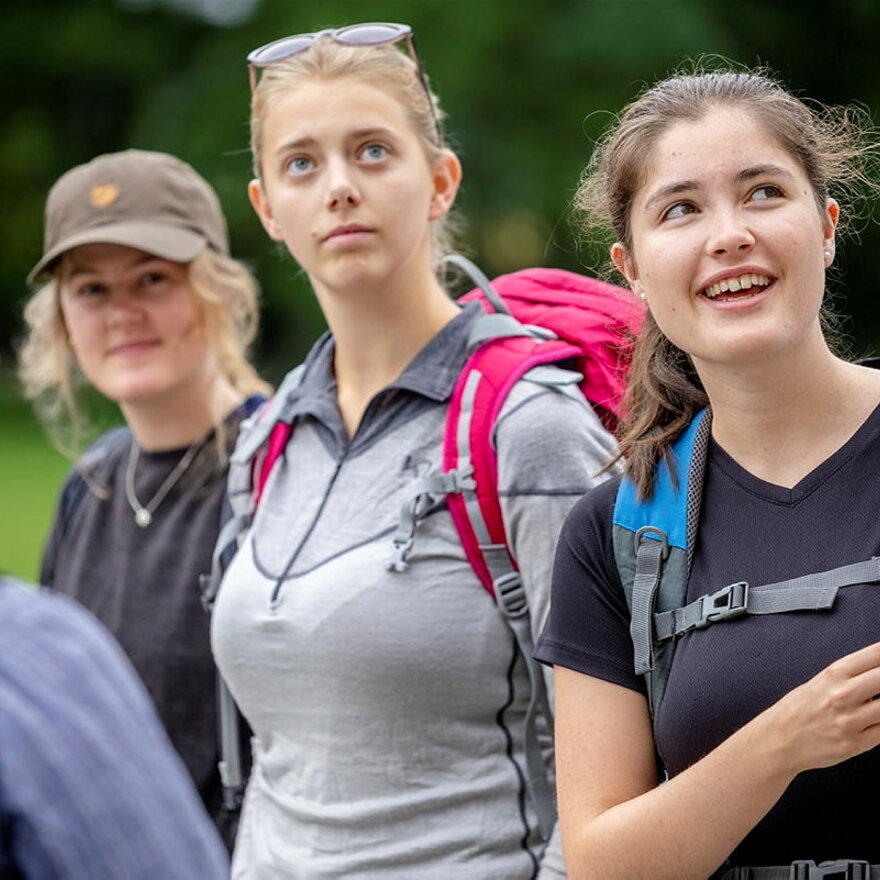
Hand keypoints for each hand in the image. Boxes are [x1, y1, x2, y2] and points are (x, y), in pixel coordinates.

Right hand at [767, 641, 879, 773]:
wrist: (778, 739)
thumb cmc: (796, 710)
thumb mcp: (820, 682)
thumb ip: (852, 678)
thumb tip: (879, 673)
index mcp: (834, 674)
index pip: (876, 655)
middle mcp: (843, 694)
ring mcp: (850, 720)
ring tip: (874, 704)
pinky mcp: (856, 744)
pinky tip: (874, 721)